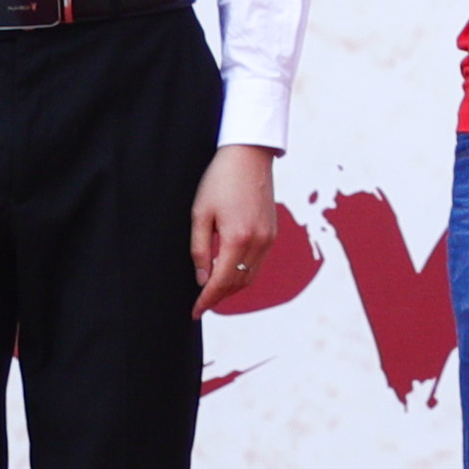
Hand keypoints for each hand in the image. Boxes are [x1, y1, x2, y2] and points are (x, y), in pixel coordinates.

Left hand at [190, 147, 282, 311]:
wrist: (249, 155)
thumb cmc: (220, 180)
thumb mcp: (200, 214)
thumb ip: (199, 250)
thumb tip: (202, 279)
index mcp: (237, 238)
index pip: (221, 282)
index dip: (207, 300)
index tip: (195, 312)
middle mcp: (258, 242)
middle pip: (238, 284)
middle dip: (219, 297)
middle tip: (201, 303)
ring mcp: (268, 238)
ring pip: (250, 277)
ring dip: (232, 287)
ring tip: (212, 289)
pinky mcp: (273, 232)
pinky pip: (258, 263)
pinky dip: (243, 273)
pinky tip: (228, 271)